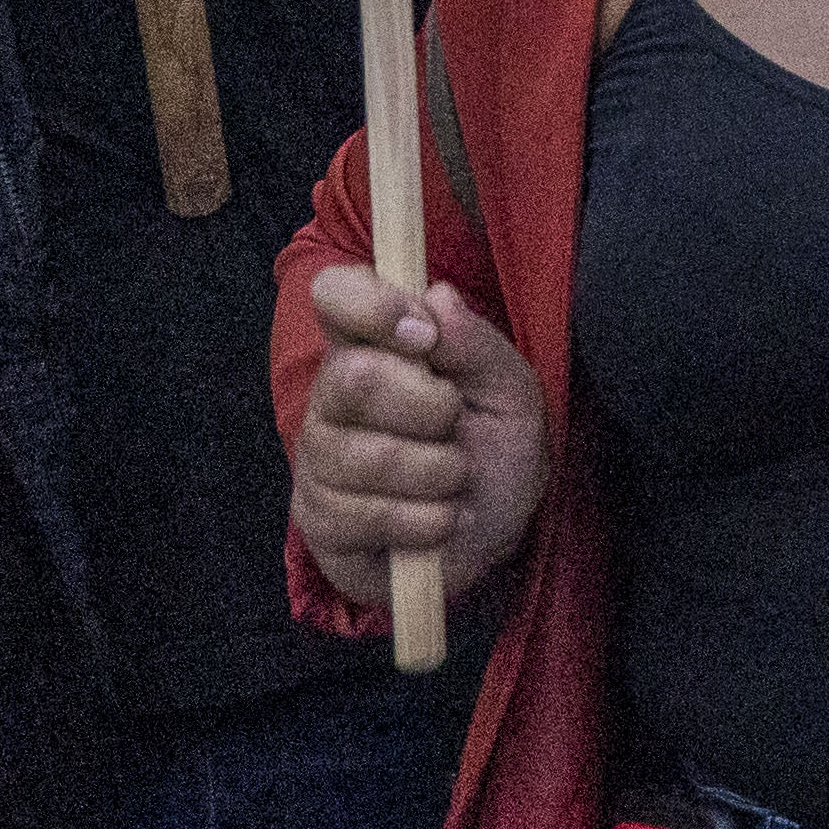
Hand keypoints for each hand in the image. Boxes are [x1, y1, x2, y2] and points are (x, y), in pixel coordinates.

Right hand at [291, 262, 549, 604]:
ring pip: (366, 456)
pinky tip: (441, 519)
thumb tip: (437, 298)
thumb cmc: (496, 449)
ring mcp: (317, 460)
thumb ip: (476, 345)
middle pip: (354, 378)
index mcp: (377, 346)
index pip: (335, 294)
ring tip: (456, 478)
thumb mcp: (510, 391)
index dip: (369, 304)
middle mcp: (332, 397)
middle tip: (457, 423)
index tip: (422, 335)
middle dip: (432, 407)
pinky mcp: (318, 521)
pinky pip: (365, 516)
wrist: (491, 534)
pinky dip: (426, 520)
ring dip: (438, 472)